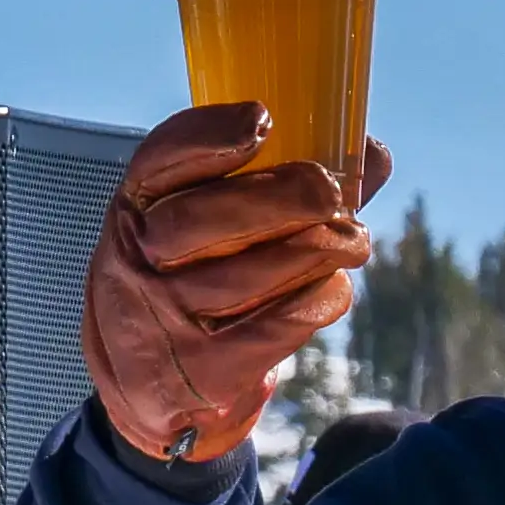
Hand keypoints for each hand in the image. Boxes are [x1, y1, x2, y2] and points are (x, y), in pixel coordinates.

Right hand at [84, 103, 395, 467]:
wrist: (146, 386)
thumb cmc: (191, 282)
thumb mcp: (201, 231)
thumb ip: (281, 186)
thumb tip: (371, 152)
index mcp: (134, 210)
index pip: (156, 164)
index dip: (206, 137)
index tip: (263, 119)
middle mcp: (137, 262)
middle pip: (202, 222)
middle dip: (280, 200)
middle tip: (332, 193)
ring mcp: (165, 321)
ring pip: (241, 280)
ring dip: (311, 253)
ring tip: (355, 241)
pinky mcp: (203, 372)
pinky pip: (266, 335)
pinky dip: (311, 304)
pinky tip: (336, 286)